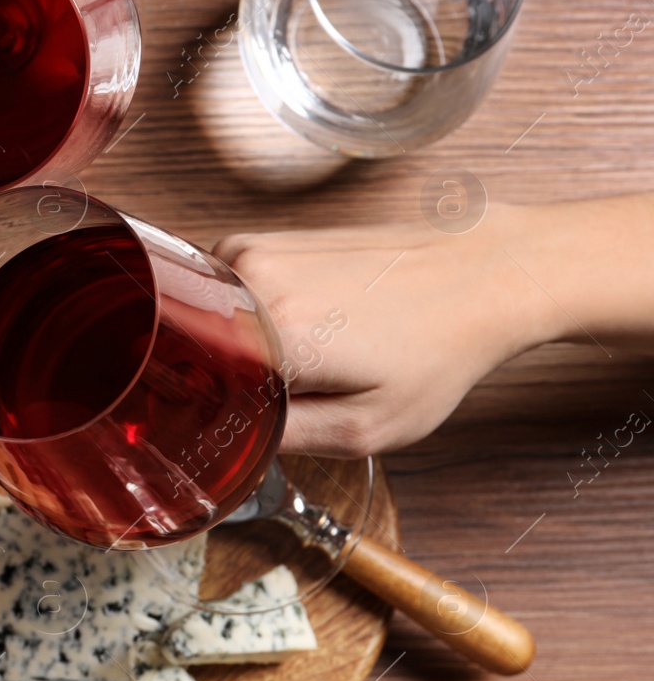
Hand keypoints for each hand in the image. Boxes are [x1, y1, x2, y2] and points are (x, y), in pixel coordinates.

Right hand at [214, 206, 559, 456]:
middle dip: (226, 380)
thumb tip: (227, 443)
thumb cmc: (439, 348)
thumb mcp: (368, 428)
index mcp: (273, 334)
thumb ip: (284, 440)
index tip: (246, 424)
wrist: (483, 272)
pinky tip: (301, 321)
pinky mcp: (261, 237)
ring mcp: (251, 251)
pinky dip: (246, 313)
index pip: (196, 391)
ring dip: (236, 345)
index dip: (211, 416)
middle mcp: (252, 282)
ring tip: (302, 353)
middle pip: (197, 354)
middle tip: (286, 393)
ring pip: (207, 322)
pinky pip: (224, 292)